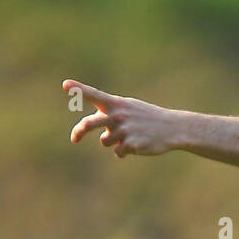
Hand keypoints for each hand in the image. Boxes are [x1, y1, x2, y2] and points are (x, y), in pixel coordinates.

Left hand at [64, 79, 179, 158]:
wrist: (173, 128)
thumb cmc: (148, 117)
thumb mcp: (130, 108)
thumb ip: (111, 113)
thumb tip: (100, 132)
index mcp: (116, 104)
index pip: (94, 95)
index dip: (79, 89)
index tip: (65, 85)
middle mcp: (118, 115)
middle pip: (89, 124)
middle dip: (80, 131)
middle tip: (74, 139)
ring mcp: (125, 130)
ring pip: (106, 141)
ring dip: (114, 142)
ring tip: (128, 137)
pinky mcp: (132, 144)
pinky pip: (118, 152)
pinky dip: (124, 151)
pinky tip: (137, 146)